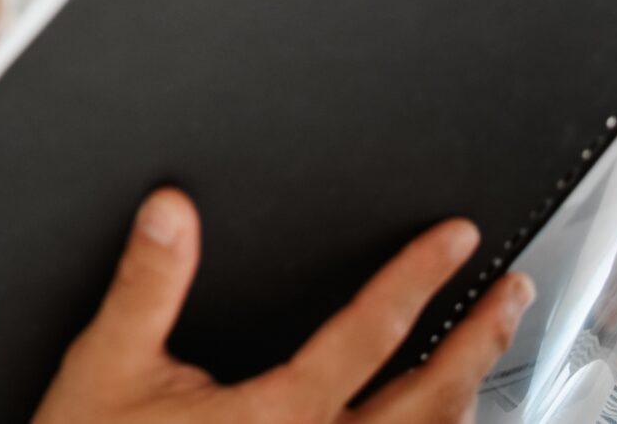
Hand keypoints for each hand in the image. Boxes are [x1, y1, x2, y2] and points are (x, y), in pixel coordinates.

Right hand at [36, 190, 533, 423]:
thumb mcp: (107, 362)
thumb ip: (146, 284)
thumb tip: (171, 212)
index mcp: (273, 416)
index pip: (369, 336)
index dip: (419, 279)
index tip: (455, 240)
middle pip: (428, 399)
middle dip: (478, 340)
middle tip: (510, 293)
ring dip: (468, 392)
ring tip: (489, 350)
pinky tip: (439, 416)